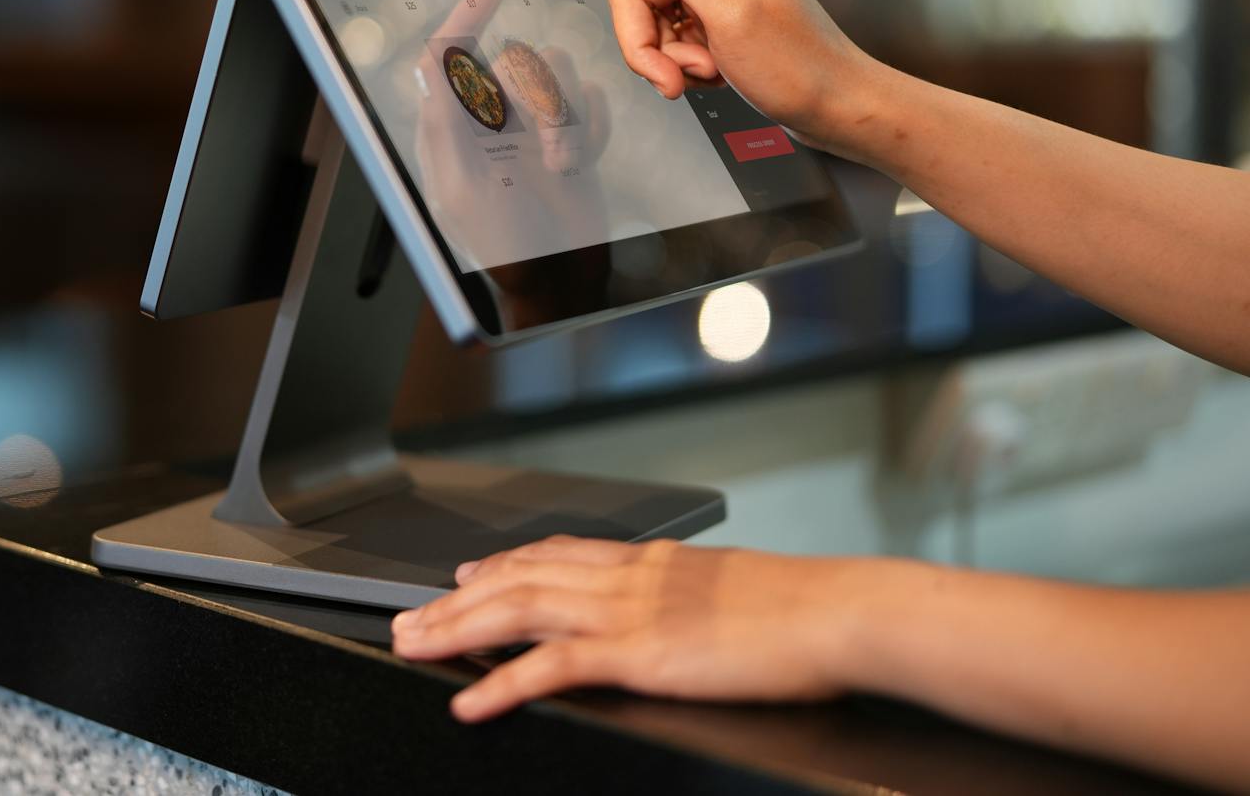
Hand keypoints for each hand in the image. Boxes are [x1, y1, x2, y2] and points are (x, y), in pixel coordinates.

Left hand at [391, 536, 887, 721]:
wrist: (841, 613)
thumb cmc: (807, 612)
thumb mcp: (735, 592)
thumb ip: (696, 599)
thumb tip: (693, 615)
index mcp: (651, 563)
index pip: (557, 554)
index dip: (502, 563)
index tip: (468, 571)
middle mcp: (628, 577)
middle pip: (520, 578)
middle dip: (457, 599)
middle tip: (412, 617)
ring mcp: (629, 612)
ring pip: (518, 610)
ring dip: (458, 629)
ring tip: (416, 647)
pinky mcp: (639, 653)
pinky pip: (552, 666)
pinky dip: (502, 682)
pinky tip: (471, 699)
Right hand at [519, 0, 878, 150]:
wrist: (841, 108)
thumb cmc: (801, 66)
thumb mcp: (732, 15)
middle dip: (640, 39)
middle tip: (672, 78)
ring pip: (648, 19)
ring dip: (664, 57)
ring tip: (701, 78)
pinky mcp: (716, 22)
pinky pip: (669, 39)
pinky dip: (681, 64)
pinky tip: (714, 77)